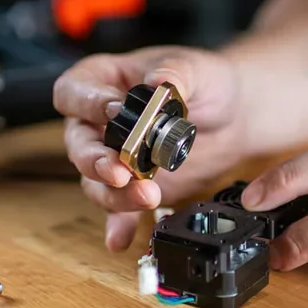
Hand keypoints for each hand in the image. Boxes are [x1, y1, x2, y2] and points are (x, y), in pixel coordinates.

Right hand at [54, 46, 245, 250]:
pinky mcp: (132, 187)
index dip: (85, 103)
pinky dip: (119, 224)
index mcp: (102, 82)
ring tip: (146, 196)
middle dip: (97, 161)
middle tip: (120, 171)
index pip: (74, 92)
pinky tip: (120, 238)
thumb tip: (158, 82)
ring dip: (115, 194)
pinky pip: (118, 210)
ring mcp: (114, 157)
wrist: (233, 115)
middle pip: (79, 144)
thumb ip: (174, 74)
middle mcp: (97, 123)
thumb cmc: (205, 81)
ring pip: (96, 181)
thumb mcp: (195, 69)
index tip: (111, 112)